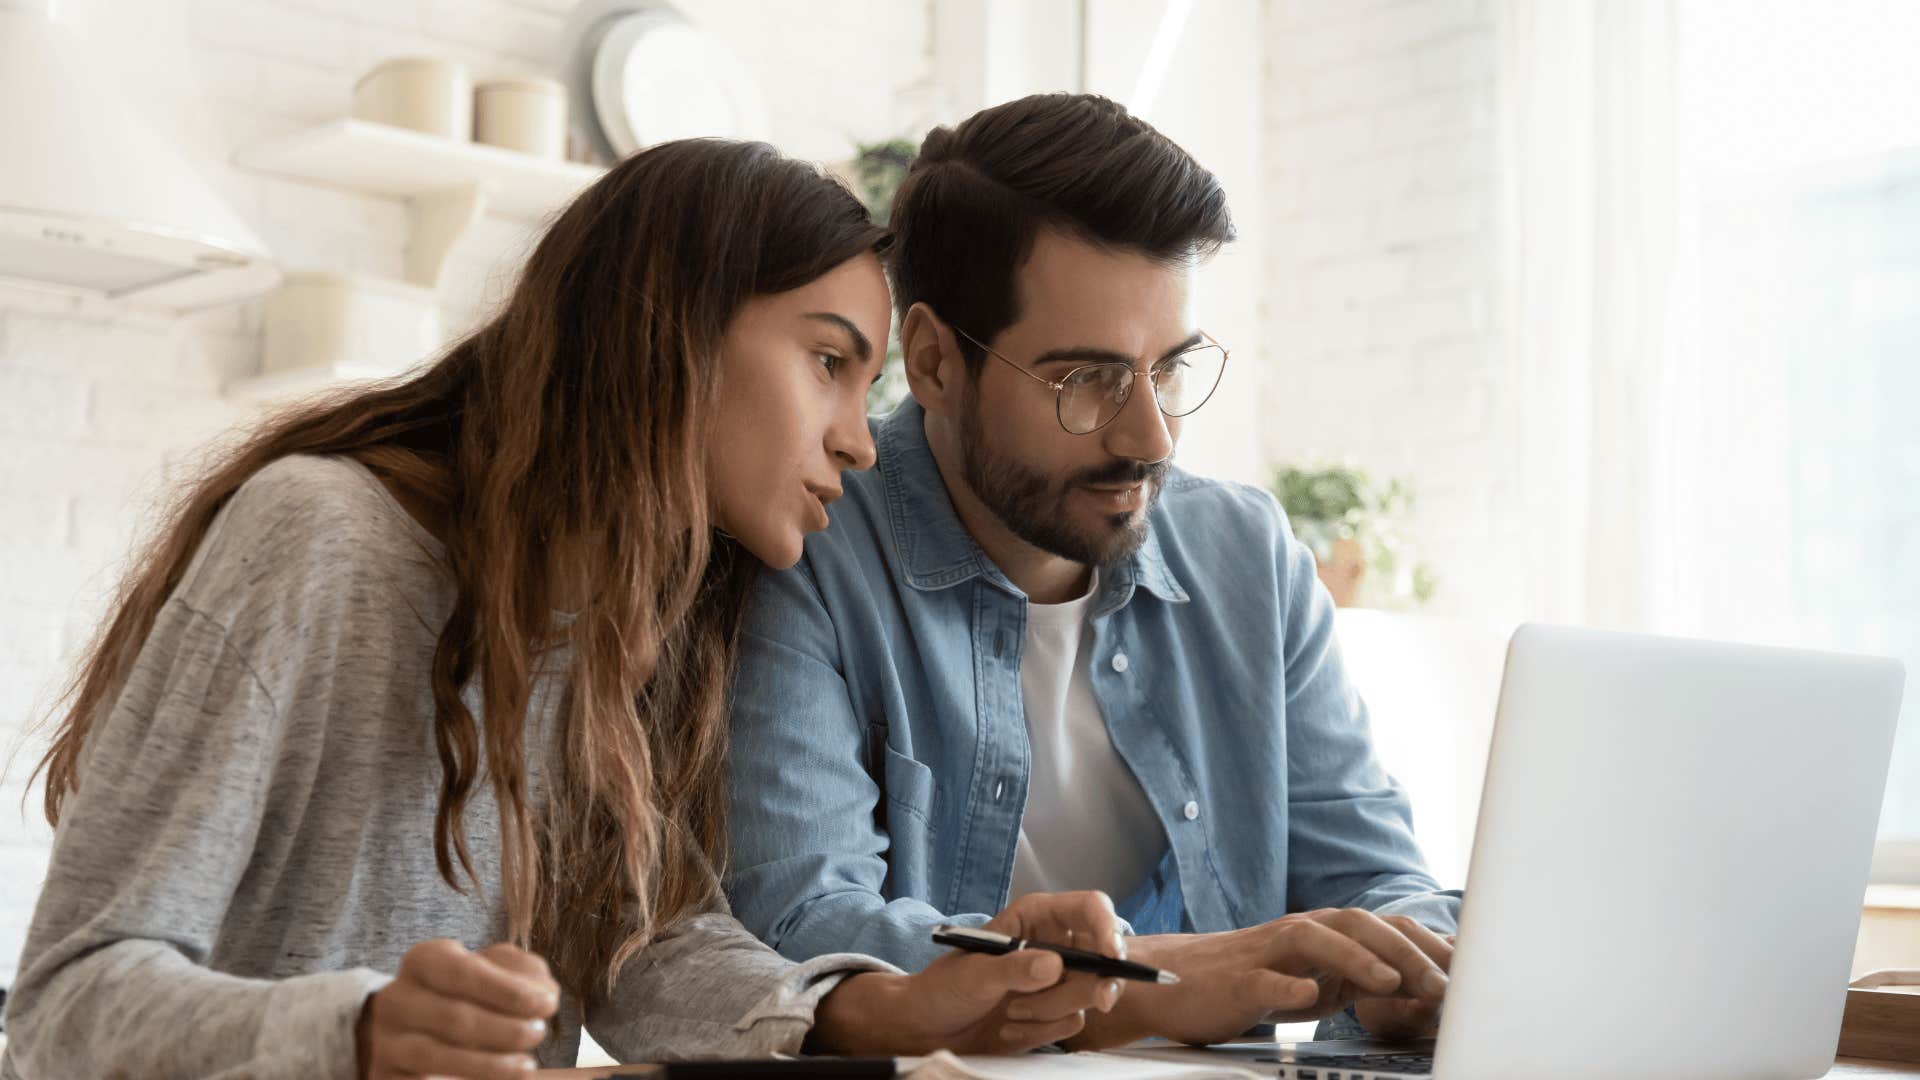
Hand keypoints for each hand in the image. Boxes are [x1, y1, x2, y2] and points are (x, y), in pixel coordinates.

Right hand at [357, 939, 559, 1079]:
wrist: (410, 1028)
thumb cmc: (467, 993)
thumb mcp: (494, 971)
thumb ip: (523, 973)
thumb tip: (543, 994)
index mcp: (424, 961)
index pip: (464, 972)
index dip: (509, 991)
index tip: (548, 1004)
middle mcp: (397, 999)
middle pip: (453, 1017)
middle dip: (506, 1029)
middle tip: (539, 1033)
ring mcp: (387, 1042)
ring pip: (434, 1056)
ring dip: (489, 1065)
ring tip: (526, 1066)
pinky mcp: (386, 1077)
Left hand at [807, 890, 1127, 1054]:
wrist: (928, 1028)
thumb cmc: (943, 988)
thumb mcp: (974, 975)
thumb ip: (1013, 969)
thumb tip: (1055, 966)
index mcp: (1037, 918)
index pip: (1090, 909)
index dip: (1108, 927)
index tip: (1113, 956)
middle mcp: (1054, 945)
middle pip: (1104, 956)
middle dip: (1095, 982)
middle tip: (1099, 1000)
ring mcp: (1058, 981)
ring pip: (1088, 994)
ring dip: (1050, 1012)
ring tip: (1011, 1012)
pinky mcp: (1056, 1012)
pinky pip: (1072, 1023)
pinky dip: (1043, 1031)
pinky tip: (1011, 1027)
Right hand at [1068, 909, 1450, 1048]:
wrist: (1175, 983)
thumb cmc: (1248, 983)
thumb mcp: (1314, 981)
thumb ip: (1357, 978)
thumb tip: (1417, 988)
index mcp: (1323, 933)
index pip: (1384, 928)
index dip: (1428, 946)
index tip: (1468, 973)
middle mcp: (1299, 933)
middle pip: (1359, 923)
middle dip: (1406, 951)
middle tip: (1443, 983)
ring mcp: (1267, 954)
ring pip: (1316, 939)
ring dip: (1358, 958)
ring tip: (1392, 983)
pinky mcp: (1237, 980)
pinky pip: (1264, 979)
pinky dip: (1289, 986)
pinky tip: (1310, 998)